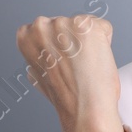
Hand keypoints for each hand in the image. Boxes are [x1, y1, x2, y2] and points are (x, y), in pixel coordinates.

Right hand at [15, 14, 125, 131]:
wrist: (84, 108)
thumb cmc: (65, 97)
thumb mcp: (37, 74)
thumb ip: (39, 55)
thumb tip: (43, 51)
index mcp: (26, 35)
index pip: (50, 28)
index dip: (61, 47)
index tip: (63, 63)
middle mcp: (41, 25)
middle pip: (68, 24)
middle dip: (75, 42)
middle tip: (76, 66)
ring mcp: (63, 23)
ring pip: (86, 25)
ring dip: (91, 42)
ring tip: (85, 65)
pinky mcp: (86, 25)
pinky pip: (104, 28)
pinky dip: (106, 43)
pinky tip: (96, 60)